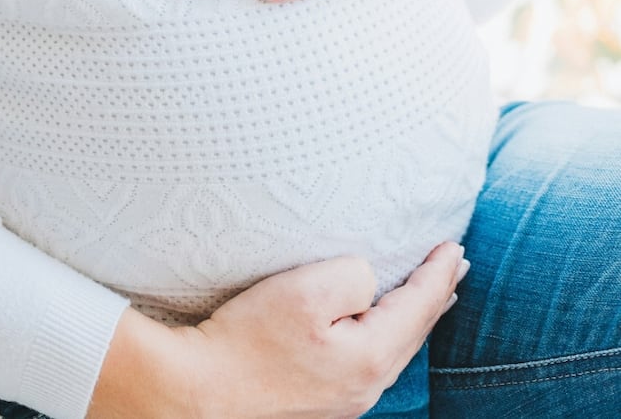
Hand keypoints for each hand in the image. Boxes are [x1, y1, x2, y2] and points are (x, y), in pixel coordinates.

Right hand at [88, 242, 468, 417]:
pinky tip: (373, 330)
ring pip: (390, 351)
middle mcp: (365, 387)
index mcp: (371, 357)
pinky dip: (382, 336)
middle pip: (413, 333)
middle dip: (434, 297)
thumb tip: (367, 283)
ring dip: (410, 317)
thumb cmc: (246, 339)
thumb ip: (353, 276)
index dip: (439, 273)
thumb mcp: (305, 290)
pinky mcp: (317, 403)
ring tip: (426, 297)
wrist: (196, 392)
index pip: (420, 307)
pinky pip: (366, 362)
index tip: (454, 247)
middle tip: (453, 266)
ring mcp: (342, 401)